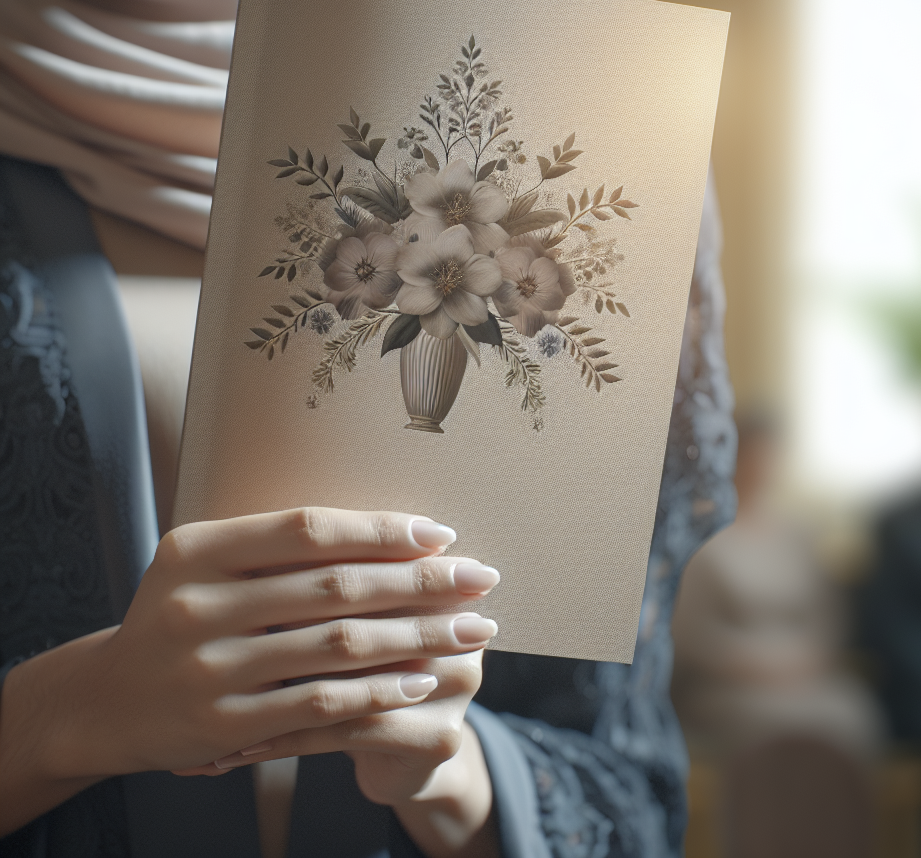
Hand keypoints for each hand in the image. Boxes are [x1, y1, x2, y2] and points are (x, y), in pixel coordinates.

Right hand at [0, 506, 499, 834]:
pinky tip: (424, 679)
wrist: (106, 700)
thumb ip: (278, 548)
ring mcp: (209, 670)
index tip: (440, 533)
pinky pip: (321, 705)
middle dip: (421, 582)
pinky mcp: (223, 726)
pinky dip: (380, 691)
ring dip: (417, 636)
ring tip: (471, 628)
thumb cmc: (178, 614)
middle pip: (335, 586)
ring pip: (338, 646)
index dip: (381, 530)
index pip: (307, 529)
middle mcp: (199, 605)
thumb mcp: (206, 564)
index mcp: (198, 549)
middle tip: (481, 578)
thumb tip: (392, 538)